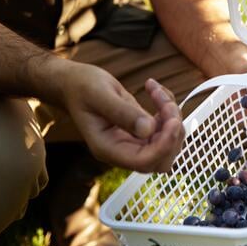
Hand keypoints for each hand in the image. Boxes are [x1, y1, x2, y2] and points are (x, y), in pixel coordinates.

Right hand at [61, 66, 183, 173]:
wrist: (74, 84)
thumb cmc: (82, 87)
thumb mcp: (100, 95)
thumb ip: (122, 113)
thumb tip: (149, 129)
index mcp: (108, 148)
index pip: (143, 161)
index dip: (163, 146)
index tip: (171, 120)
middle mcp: (122, 150)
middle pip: (161, 159)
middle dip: (171, 133)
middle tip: (165, 104)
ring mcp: (133, 141)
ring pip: (167, 143)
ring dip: (171, 117)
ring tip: (156, 91)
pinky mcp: (141, 130)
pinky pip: (165, 127)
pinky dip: (167, 108)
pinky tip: (153, 89)